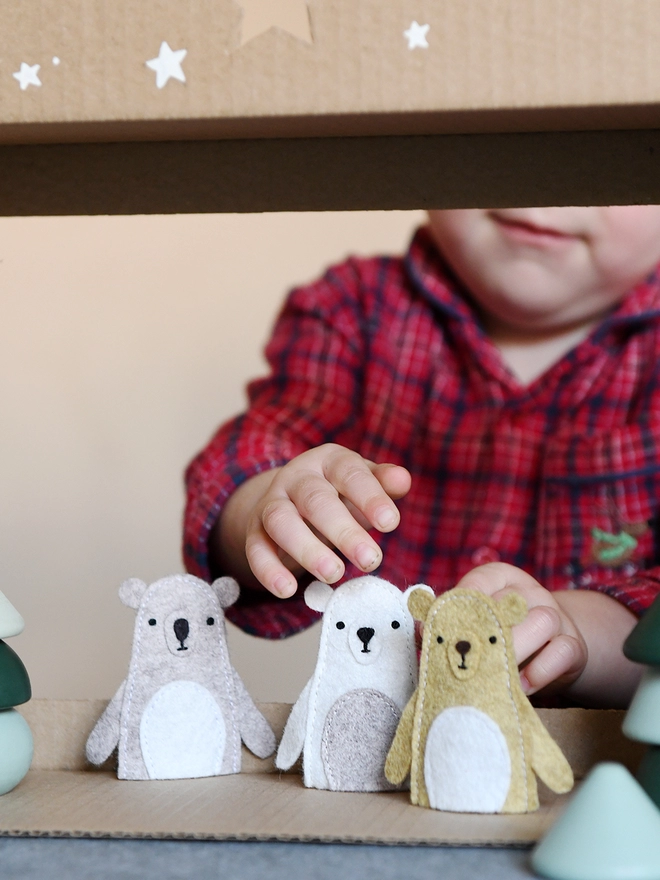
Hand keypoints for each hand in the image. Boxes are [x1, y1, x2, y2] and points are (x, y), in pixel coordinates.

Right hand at [217, 444, 410, 597]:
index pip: (349, 473)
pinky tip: (288, 591)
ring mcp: (272, 503)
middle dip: (343, 530)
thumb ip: (383, 483)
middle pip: (316, 499)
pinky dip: (269, 570)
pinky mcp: (254, 530)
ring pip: (281, 521)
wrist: (290, 499)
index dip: (370, 497)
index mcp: (329, 461)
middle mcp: (297, 477)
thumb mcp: (363, 484)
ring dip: (307, 549)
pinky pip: (256, 548)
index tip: (390, 523)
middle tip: (370, 560)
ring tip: (334, 574)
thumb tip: (403, 479)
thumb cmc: (339, 493)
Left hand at [453, 563, 587, 696]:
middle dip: (488, 633)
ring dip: (518, 650)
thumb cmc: (502, 635)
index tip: (447, 629)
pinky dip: (542, 670)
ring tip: (497, 674)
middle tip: (469, 658)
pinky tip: (521, 686)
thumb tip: (418, 628)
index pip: (480, 582)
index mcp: (501, 579)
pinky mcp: (573, 645)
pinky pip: (563, 651)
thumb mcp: (477, 624)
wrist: (551, 649)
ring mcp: (556, 616)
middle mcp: (529, 592)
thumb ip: (448, 623)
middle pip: (511, 603)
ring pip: (542, 620)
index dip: (462, 605)